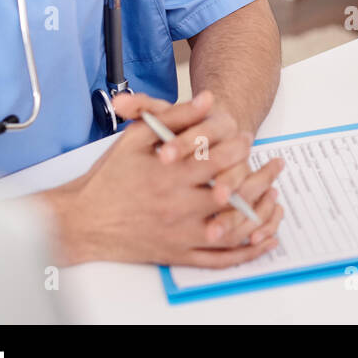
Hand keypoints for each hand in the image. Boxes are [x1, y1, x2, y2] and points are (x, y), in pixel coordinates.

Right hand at [44, 90, 284, 266]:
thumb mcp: (136, 137)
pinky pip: (222, 258)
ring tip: (275, 195)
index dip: (239, 146)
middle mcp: (178, 207)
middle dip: (259, 175)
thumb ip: (174, 116)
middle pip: (234, 191)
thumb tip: (207, 99)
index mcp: (170, 175)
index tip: (246, 138)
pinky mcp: (180, 255)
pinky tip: (265, 236)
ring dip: (261, 210)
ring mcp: (181, 235)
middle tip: (273, 165)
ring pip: (234, 226)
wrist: (82, 221)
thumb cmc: (109, 177)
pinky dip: (249, 250)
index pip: (219, 158)